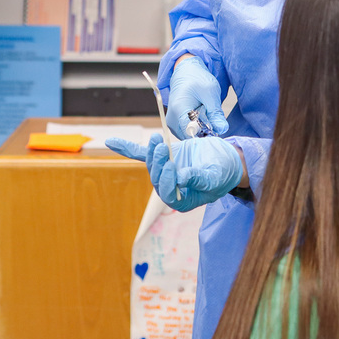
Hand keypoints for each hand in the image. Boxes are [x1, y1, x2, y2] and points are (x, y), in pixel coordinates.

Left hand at [105, 133, 243, 211]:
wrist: (227, 157)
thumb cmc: (224, 171)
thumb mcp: (216, 176)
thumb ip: (199, 178)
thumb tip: (181, 178)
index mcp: (182, 200)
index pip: (167, 192)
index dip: (166, 180)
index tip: (171, 166)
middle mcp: (171, 188)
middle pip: (157, 177)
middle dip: (158, 163)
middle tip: (163, 147)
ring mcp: (166, 172)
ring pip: (151, 164)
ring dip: (151, 151)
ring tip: (156, 139)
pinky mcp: (164, 157)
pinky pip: (141, 154)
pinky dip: (127, 147)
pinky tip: (111, 141)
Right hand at [166, 56, 228, 138]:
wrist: (186, 70)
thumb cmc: (196, 78)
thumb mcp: (210, 92)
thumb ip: (216, 112)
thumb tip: (222, 129)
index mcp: (179, 109)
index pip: (191, 133)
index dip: (206, 134)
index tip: (216, 129)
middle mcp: (172, 118)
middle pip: (189, 137)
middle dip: (204, 133)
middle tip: (214, 121)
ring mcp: (172, 122)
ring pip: (189, 136)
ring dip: (201, 131)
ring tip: (207, 116)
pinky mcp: (175, 123)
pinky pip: (187, 132)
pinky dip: (197, 129)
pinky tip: (202, 119)